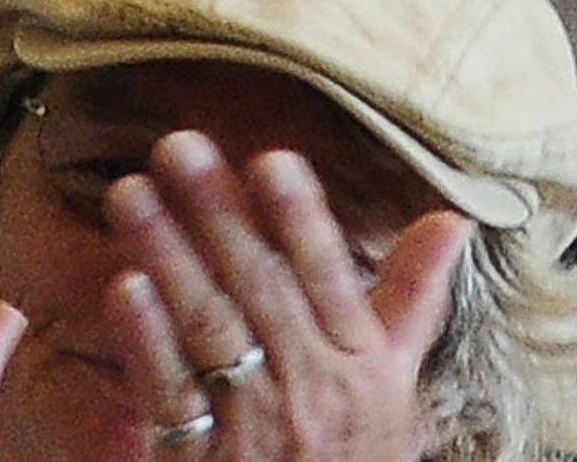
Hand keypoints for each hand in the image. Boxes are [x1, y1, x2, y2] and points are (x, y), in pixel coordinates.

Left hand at [95, 129, 469, 461]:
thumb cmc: (355, 455)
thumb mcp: (397, 384)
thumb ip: (415, 298)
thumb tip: (452, 218)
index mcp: (360, 362)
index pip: (330, 276)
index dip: (301, 218)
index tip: (271, 159)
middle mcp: (310, 385)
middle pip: (260, 286)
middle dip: (218, 213)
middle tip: (178, 145)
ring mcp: (253, 422)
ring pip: (209, 325)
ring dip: (168, 254)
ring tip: (131, 192)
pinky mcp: (200, 459)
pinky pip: (171, 391)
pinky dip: (147, 339)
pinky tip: (123, 286)